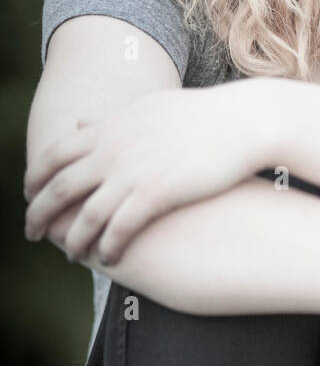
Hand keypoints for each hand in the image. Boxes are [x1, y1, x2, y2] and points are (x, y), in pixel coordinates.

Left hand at [23, 81, 269, 265]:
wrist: (244, 121)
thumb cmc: (205, 115)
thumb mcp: (150, 107)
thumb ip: (111, 119)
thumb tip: (82, 123)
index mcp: (111, 126)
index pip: (55, 154)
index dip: (36, 178)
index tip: (30, 194)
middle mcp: (113, 148)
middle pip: (59, 187)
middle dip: (39, 213)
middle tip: (33, 233)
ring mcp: (132, 172)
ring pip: (84, 215)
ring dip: (72, 240)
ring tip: (70, 255)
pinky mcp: (156, 193)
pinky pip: (118, 229)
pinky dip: (106, 246)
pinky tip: (107, 258)